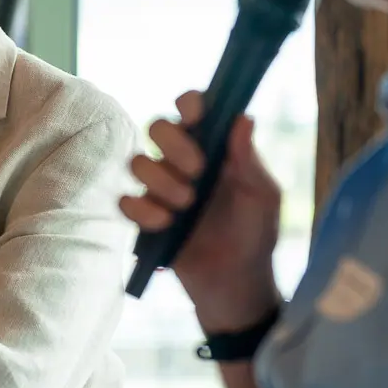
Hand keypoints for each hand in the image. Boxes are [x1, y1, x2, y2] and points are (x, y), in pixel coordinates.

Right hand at [119, 90, 282, 332]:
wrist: (236, 283)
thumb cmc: (255, 235)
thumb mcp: (262, 197)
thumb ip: (249, 160)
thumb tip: (243, 118)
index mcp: (212, 147)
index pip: (193, 108)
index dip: (189, 104)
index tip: (196, 118)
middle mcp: (181, 161)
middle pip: (156, 126)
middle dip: (174, 146)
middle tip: (197, 171)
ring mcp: (160, 188)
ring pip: (137, 162)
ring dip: (161, 182)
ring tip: (185, 206)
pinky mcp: (144, 217)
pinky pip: (125, 200)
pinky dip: (143, 211)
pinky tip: (165, 224)